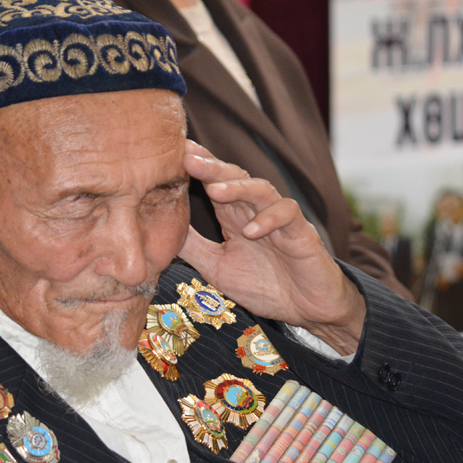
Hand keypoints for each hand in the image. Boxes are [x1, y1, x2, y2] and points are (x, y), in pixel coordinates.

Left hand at [177, 141, 365, 355]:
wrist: (307, 309)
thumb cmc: (266, 286)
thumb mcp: (217, 268)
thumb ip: (193, 247)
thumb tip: (155, 231)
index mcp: (234, 217)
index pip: (215, 183)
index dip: (197, 167)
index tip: (174, 154)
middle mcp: (256, 211)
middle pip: (234, 178)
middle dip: (211, 167)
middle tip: (188, 159)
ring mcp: (280, 219)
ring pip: (260, 189)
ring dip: (238, 188)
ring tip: (214, 190)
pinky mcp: (301, 232)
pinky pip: (287, 214)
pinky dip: (269, 219)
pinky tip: (252, 230)